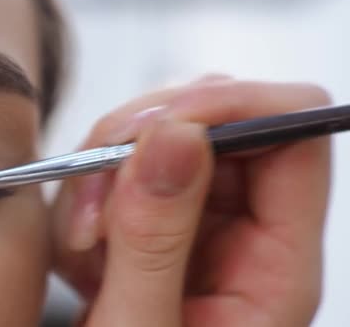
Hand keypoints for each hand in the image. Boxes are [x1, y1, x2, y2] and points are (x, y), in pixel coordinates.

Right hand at [52, 77, 330, 325]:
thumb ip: (156, 240)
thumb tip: (176, 138)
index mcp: (275, 266)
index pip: (294, 134)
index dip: (236, 108)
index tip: (159, 130)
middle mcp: (244, 230)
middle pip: (215, 122)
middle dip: (141, 144)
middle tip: (95, 205)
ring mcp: (196, 222)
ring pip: (157, 136)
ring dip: (101, 178)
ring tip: (81, 251)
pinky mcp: (153, 221)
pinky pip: (117, 169)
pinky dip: (82, 200)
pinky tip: (78, 259)